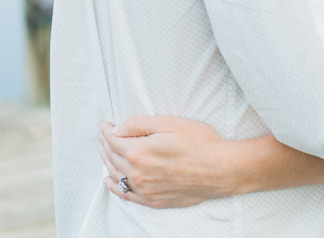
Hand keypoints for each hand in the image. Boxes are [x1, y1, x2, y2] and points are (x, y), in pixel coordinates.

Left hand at [100, 115, 241, 207]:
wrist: (219, 169)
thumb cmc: (199, 142)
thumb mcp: (169, 123)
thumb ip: (140, 124)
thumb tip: (117, 129)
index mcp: (140, 151)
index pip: (115, 140)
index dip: (107, 131)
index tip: (105, 124)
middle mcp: (138, 173)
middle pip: (114, 157)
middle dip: (106, 144)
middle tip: (105, 135)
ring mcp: (145, 189)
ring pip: (118, 175)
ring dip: (108, 162)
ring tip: (105, 152)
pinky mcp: (153, 200)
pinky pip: (127, 195)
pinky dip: (115, 187)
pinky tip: (109, 181)